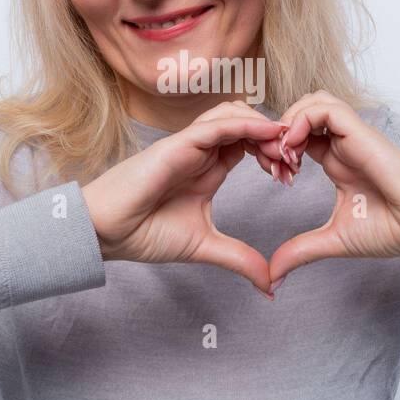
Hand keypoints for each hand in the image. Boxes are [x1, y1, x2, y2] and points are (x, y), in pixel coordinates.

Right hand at [81, 101, 291, 297]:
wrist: (106, 234)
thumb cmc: (143, 234)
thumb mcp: (205, 247)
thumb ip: (239, 259)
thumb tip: (270, 284)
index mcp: (208, 169)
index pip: (249, 145)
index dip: (274, 153)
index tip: (290, 175)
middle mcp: (200, 152)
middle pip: (247, 125)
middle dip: (276, 138)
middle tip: (293, 163)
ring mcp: (189, 145)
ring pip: (234, 115)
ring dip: (264, 128)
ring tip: (284, 150)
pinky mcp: (177, 144)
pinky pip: (216, 125)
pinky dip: (245, 124)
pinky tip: (269, 133)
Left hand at [268, 91, 399, 289]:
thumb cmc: (395, 229)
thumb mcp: (335, 240)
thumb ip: (301, 251)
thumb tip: (273, 275)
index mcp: (336, 161)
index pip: (298, 136)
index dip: (278, 148)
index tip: (275, 177)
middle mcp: (343, 144)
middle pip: (302, 111)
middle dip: (278, 131)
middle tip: (273, 162)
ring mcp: (354, 137)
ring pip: (314, 101)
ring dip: (289, 121)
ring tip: (284, 154)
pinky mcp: (364, 134)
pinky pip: (328, 108)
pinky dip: (303, 120)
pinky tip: (295, 149)